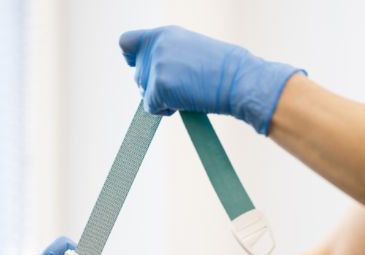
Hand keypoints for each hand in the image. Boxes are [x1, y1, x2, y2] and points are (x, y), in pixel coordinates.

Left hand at [119, 25, 304, 133]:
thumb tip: (144, 79)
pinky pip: (151, 108)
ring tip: (187, 91)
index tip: (140, 68)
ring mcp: (156, 65)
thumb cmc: (219, 71)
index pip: (127, 42)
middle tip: (182, 85)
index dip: (131, 58)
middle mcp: (156, 46)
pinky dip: (165, 111)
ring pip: (144, 93)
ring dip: (161, 99)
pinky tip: (184, 101)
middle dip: (154, 87)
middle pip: (138, 77)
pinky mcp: (158, 86)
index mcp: (164, 34)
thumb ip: (165, 57)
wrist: (237, 79)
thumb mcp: (188, 52)